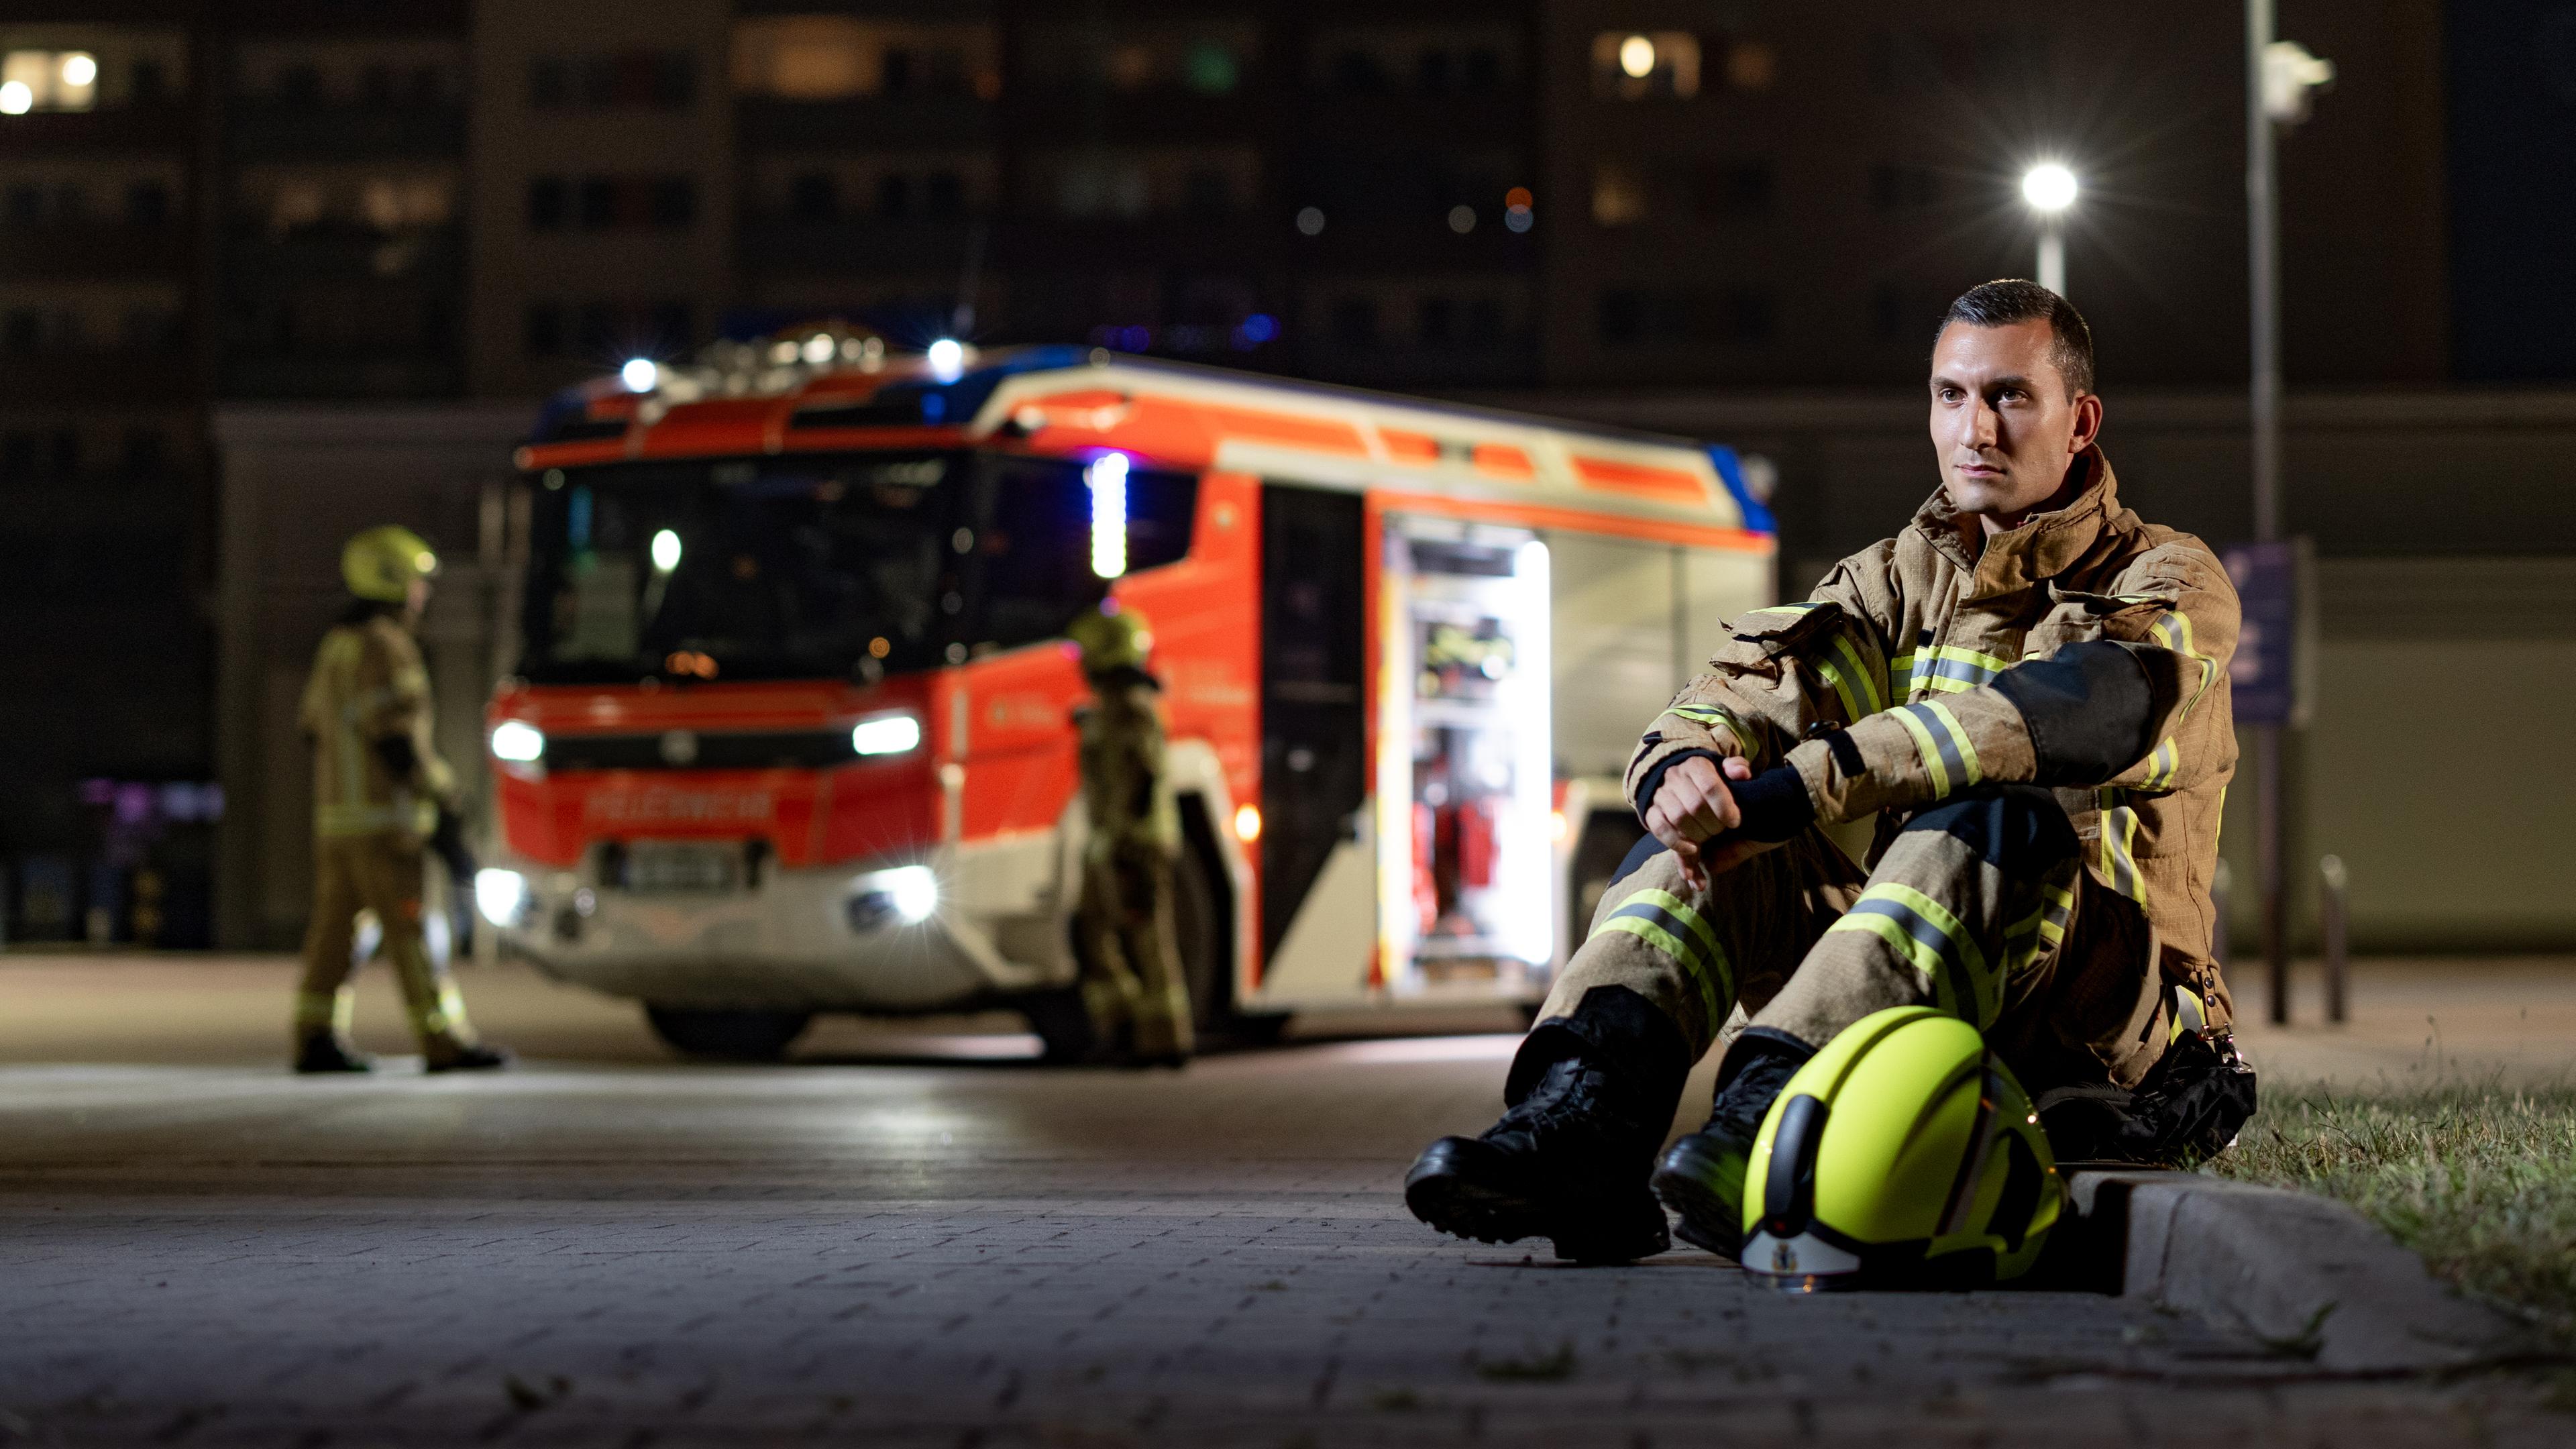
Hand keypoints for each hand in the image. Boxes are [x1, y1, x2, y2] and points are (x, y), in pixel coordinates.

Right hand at [1645, 754, 1755, 890]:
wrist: (1677, 782)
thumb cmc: (1708, 780)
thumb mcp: (1725, 770)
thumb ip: (1737, 768)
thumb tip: (1742, 774)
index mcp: (1696, 765)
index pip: (1710, 786)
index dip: (1725, 808)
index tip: (1734, 822)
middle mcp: (1675, 777)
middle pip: (1696, 805)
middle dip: (1714, 824)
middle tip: (1721, 830)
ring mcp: (1660, 795)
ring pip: (1679, 818)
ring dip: (1698, 834)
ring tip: (1708, 837)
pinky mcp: (1651, 812)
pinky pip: (1660, 829)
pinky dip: (1676, 843)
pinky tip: (1693, 850)